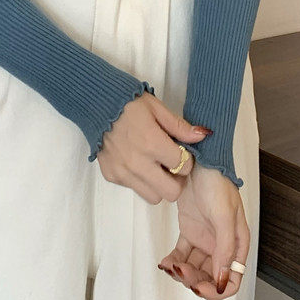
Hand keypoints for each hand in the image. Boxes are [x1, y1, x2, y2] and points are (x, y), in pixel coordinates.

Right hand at [97, 92, 211, 203]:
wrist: (96, 104)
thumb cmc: (129, 102)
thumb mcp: (157, 108)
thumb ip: (180, 126)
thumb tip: (203, 135)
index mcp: (152, 143)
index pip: (183, 166)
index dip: (187, 159)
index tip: (180, 151)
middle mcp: (137, 163)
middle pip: (171, 192)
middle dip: (176, 180)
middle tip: (171, 164)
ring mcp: (122, 172)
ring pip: (153, 197)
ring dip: (158, 184)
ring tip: (154, 164)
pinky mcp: (111, 175)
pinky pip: (133, 188)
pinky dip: (139, 179)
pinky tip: (136, 160)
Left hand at [158, 162, 249, 299]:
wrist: (198, 161)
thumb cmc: (217, 182)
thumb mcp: (224, 216)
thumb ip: (224, 248)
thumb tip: (222, 278)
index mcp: (237, 244)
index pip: (232, 279)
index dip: (217, 289)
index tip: (200, 288)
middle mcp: (222, 244)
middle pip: (210, 277)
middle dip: (195, 281)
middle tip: (181, 272)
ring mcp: (204, 239)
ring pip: (194, 268)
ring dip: (182, 272)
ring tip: (170, 265)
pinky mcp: (189, 231)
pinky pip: (181, 254)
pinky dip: (173, 261)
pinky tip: (165, 262)